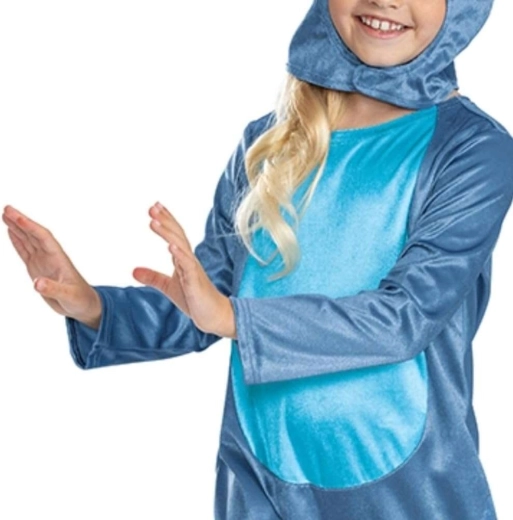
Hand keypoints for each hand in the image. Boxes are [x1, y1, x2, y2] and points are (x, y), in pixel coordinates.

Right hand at [2, 205, 101, 327]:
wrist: (83, 305)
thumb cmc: (80, 299)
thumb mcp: (68, 296)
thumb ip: (53, 289)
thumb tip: (37, 283)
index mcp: (58, 259)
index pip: (43, 238)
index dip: (30, 227)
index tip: (17, 217)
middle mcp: (50, 257)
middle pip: (34, 235)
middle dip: (21, 222)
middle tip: (7, 208)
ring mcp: (43, 261)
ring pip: (28, 240)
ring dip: (17, 228)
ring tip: (5, 215)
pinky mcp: (37, 268)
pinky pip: (25, 251)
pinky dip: (17, 241)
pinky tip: (11, 232)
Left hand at [132, 202, 236, 338]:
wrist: (213, 315)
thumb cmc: (194, 299)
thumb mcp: (168, 287)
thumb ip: (152, 277)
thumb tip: (133, 271)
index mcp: (183, 259)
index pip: (174, 235)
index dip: (165, 220)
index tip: (154, 207)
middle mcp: (189, 260)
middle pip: (177, 235)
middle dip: (165, 220)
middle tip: (152, 207)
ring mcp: (193, 269)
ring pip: (180, 246)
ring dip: (167, 233)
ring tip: (154, 221)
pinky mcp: (196, 281)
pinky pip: (188, 265)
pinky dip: (179, 254)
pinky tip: (170, 246)